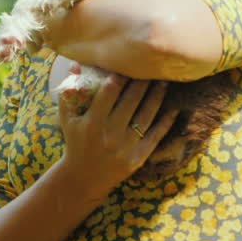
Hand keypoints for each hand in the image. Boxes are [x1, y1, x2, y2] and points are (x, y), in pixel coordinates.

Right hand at [54, 66, 177, 197]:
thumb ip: (69, 91)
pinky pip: (155, 135)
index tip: (129, 62)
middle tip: (152, 66)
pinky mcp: (138, 157)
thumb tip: (74, 63)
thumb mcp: (67, 118)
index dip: (120, 75)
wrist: (83, 178)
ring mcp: (126, 146)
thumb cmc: (75, 142)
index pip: (108, 92)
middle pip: (131, 100)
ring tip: (164, 81)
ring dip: (157, 96)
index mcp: (92, 122)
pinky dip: (166, 121)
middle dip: (143, 81)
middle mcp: (110, 134)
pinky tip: (174, 108)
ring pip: (146, 115)